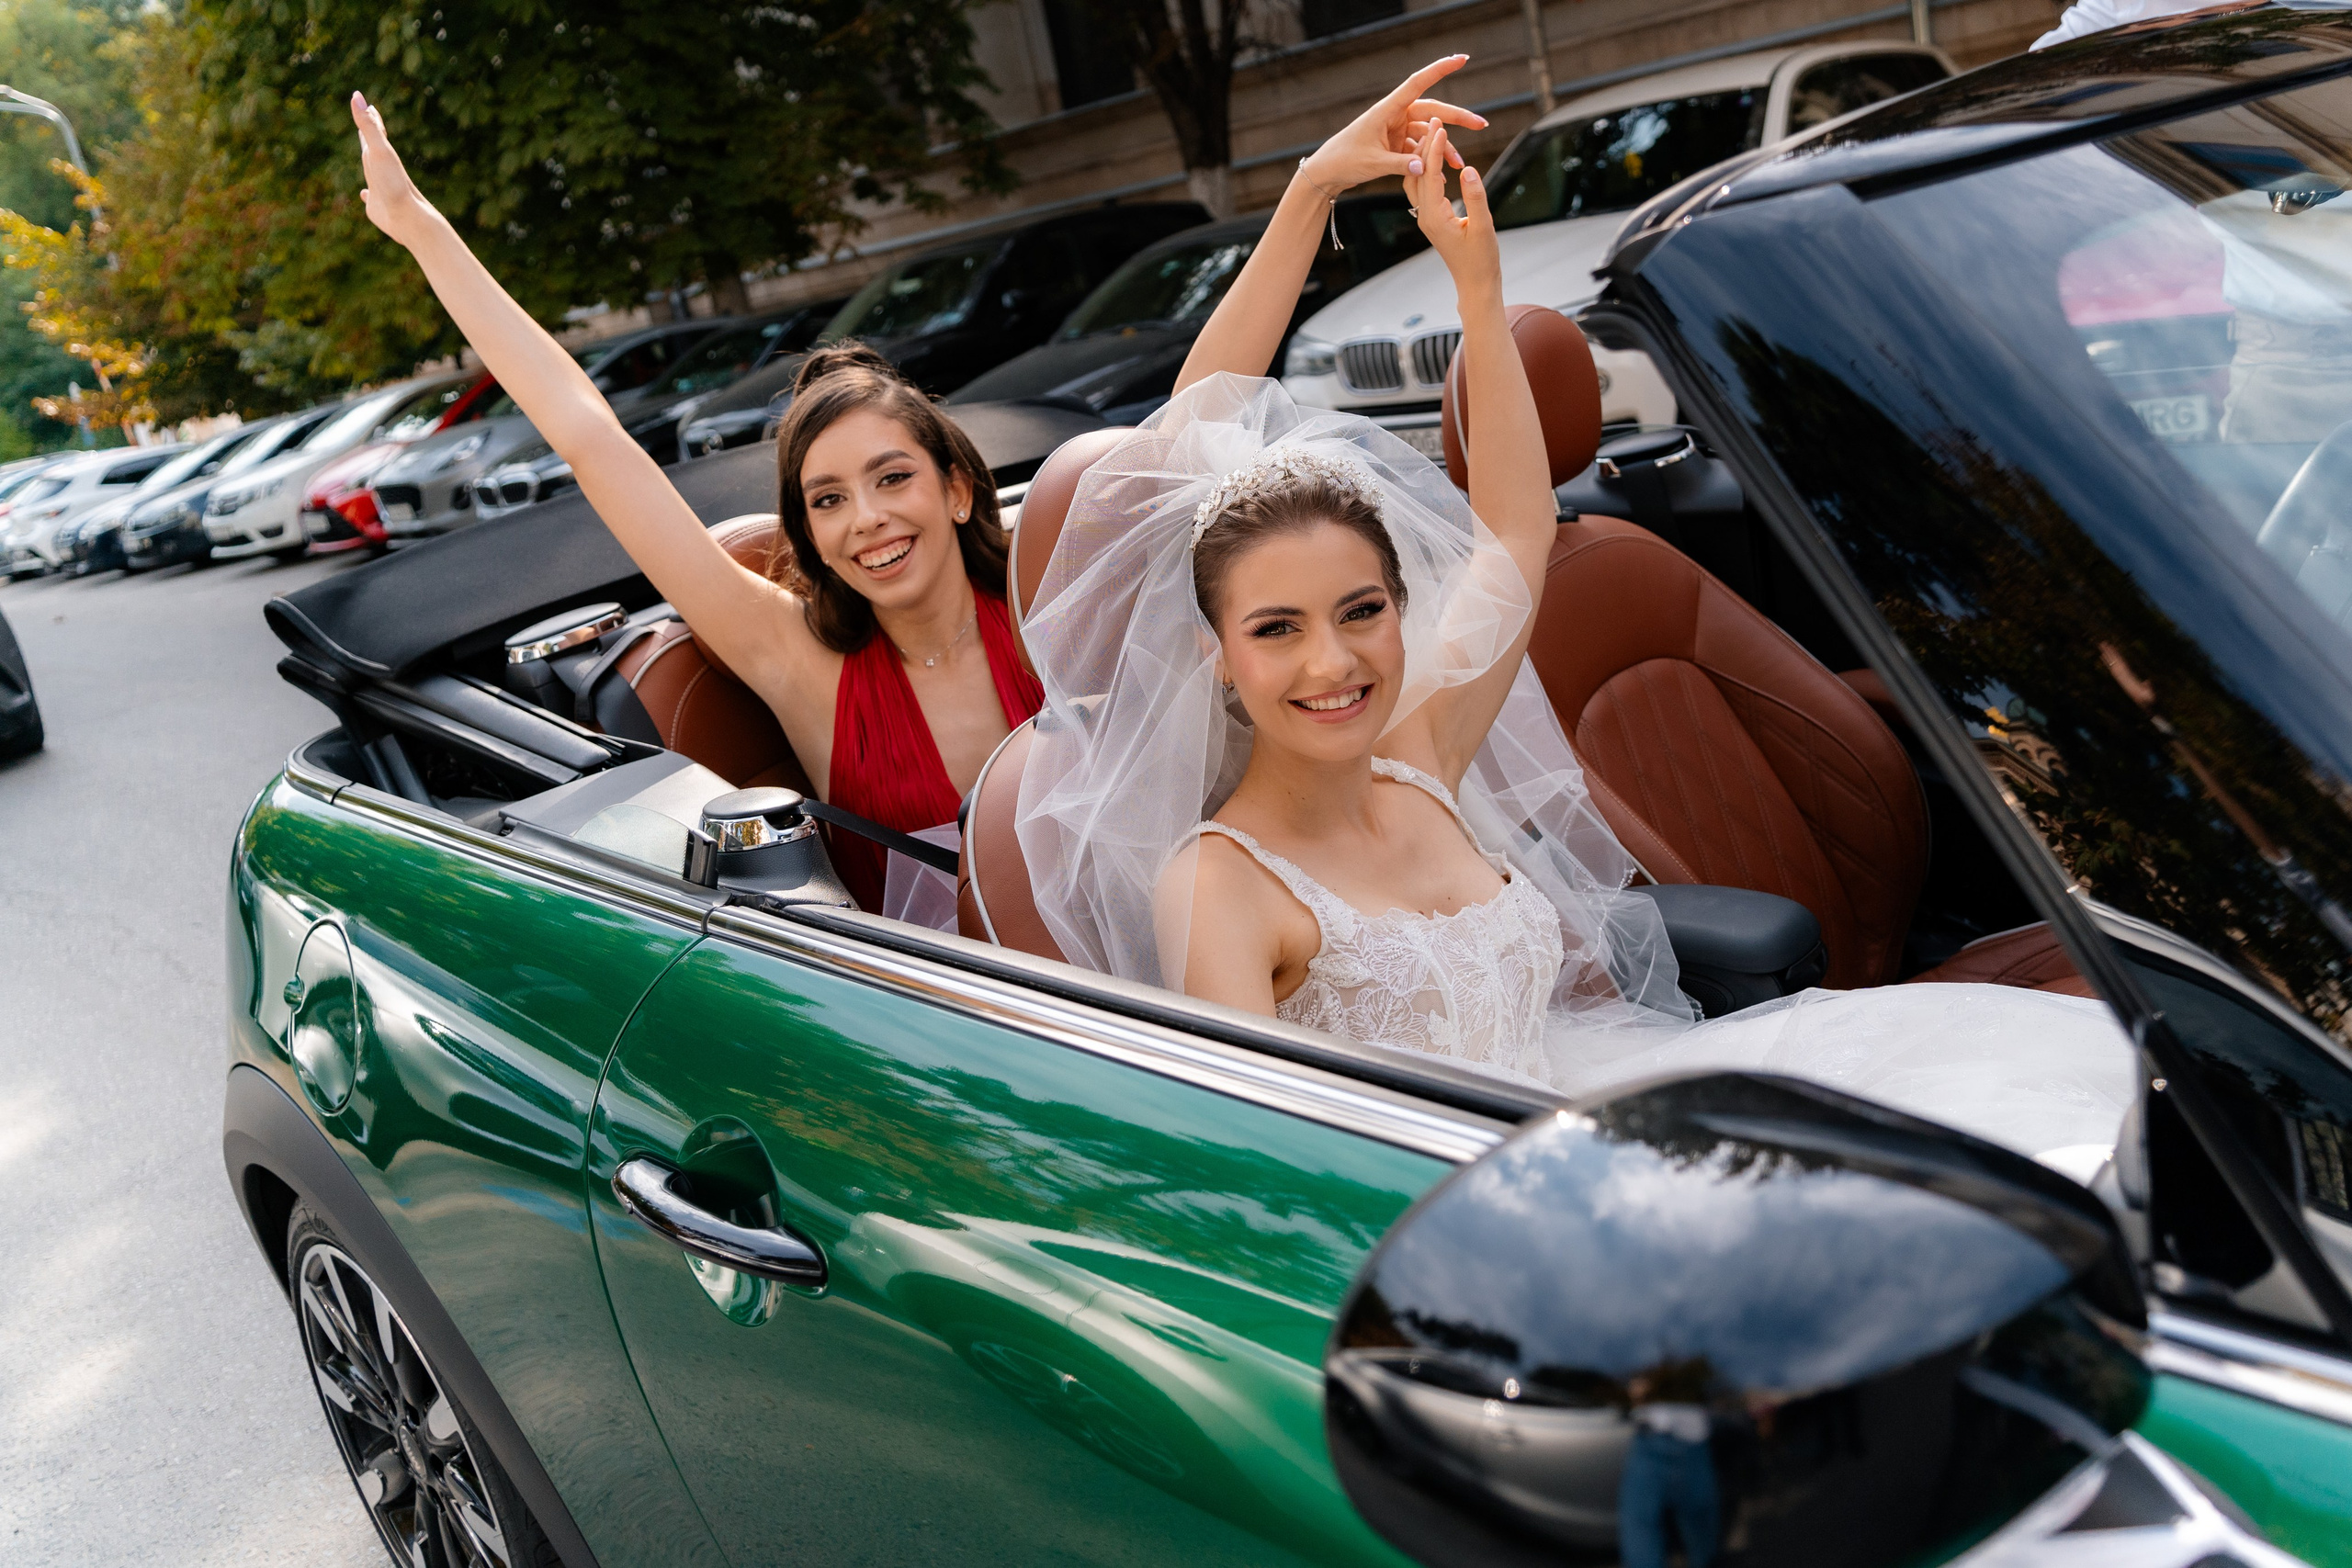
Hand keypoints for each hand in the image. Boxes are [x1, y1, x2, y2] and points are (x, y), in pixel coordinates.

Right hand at [351, 92, 441, 248]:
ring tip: (366, 155)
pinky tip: (364, 195)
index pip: (375, 130)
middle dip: (368, 134)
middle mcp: (381, 169)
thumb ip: (368, 125)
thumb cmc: (394, 184)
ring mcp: (380, 187)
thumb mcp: (379, 151)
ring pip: (373, 170)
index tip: (368, 103)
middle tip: (366, 121)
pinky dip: (366, 194)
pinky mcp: (378, 206)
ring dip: (368, 161)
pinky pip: (370, 198)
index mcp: (380, 155)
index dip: (370, 116)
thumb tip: (357, 95)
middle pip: (373, 146)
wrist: (408, 219)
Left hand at [1298, 56, 1486, 193]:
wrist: (1328, 172)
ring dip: (1443, 149)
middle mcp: (1395, 116)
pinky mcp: (1397, 145)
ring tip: (1459, 165)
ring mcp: (1397, 130)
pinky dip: (1429, 162)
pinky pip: (1419, 150)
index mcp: (1387, 110)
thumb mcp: (1372, 164)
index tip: (1461, 59)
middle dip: (1457, 118)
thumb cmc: (1344, 161)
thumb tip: (1425, 168)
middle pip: (1433, 112)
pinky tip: (1441, 175)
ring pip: (1429, 134)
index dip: (1440, 70)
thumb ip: (1400, 165)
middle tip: (1481, 124)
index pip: (1418, 83)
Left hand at [1408, 121, 1499, 294]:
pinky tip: (1438, 159)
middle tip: (1435, 119)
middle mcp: (1424, 216)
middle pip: (1420, 173)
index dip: (1435, 148)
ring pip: (1419, 181)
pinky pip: (1425, 190)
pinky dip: (1429, 171)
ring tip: (1435, 133)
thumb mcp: (1483, 227)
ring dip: (1426, 157)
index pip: (1430, 175)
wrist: (1475, 283)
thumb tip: (1468, 169)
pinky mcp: (1432, 219)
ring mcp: (1426, 218)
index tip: (1440, 125)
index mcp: (1433, 216)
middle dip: (1427, 145)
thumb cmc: (1481, 260)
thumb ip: (1475, 198)